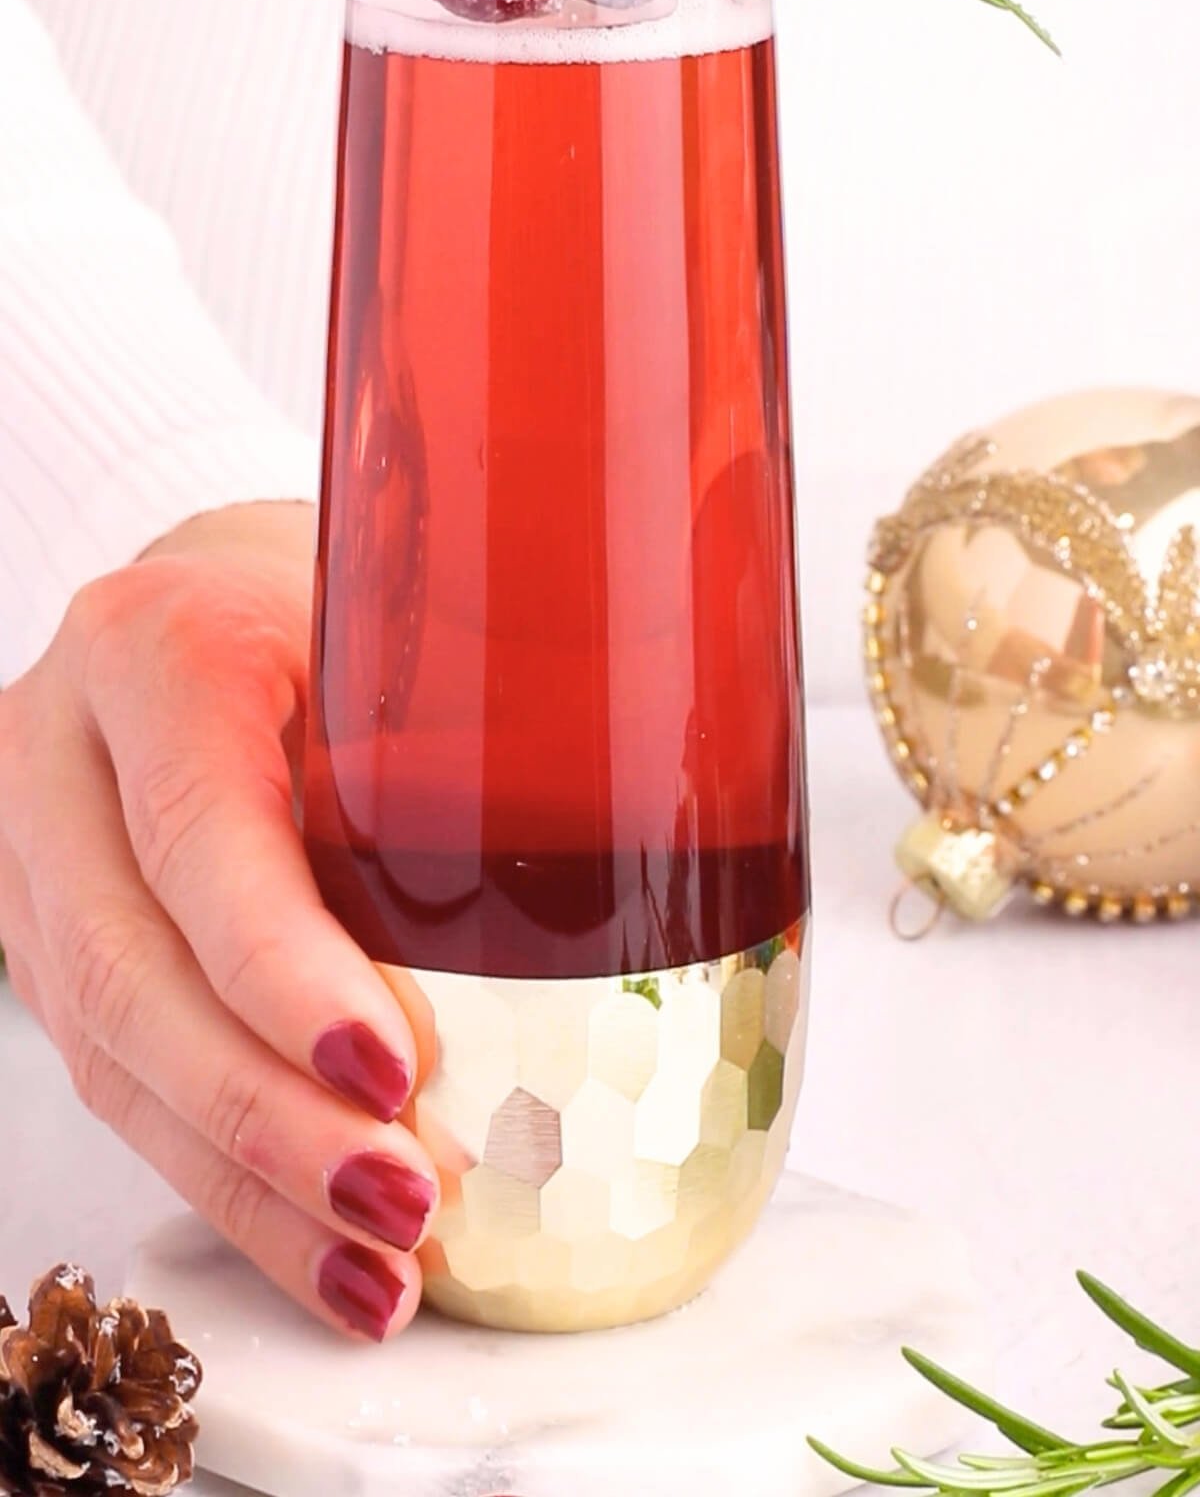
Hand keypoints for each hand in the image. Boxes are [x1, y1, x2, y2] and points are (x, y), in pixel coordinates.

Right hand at [0, 502, 436, 1340]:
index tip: (392, 1067)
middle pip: (134, 975)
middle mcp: (65, 760)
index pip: (199, 825)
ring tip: (377, 1269)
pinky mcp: (50, 947)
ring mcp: (38, 863)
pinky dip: (228, 1182)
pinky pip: (120, 1083)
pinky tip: (319, 1246)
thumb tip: (679, 839)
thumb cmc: (330, 608)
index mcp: (157, 650)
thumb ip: (470, 710)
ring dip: (253, 1183)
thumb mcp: (397, 618)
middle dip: (271, 1119)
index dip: (281, 965)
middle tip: (404, 1200)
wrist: (206, 608)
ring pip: (114, 1056)